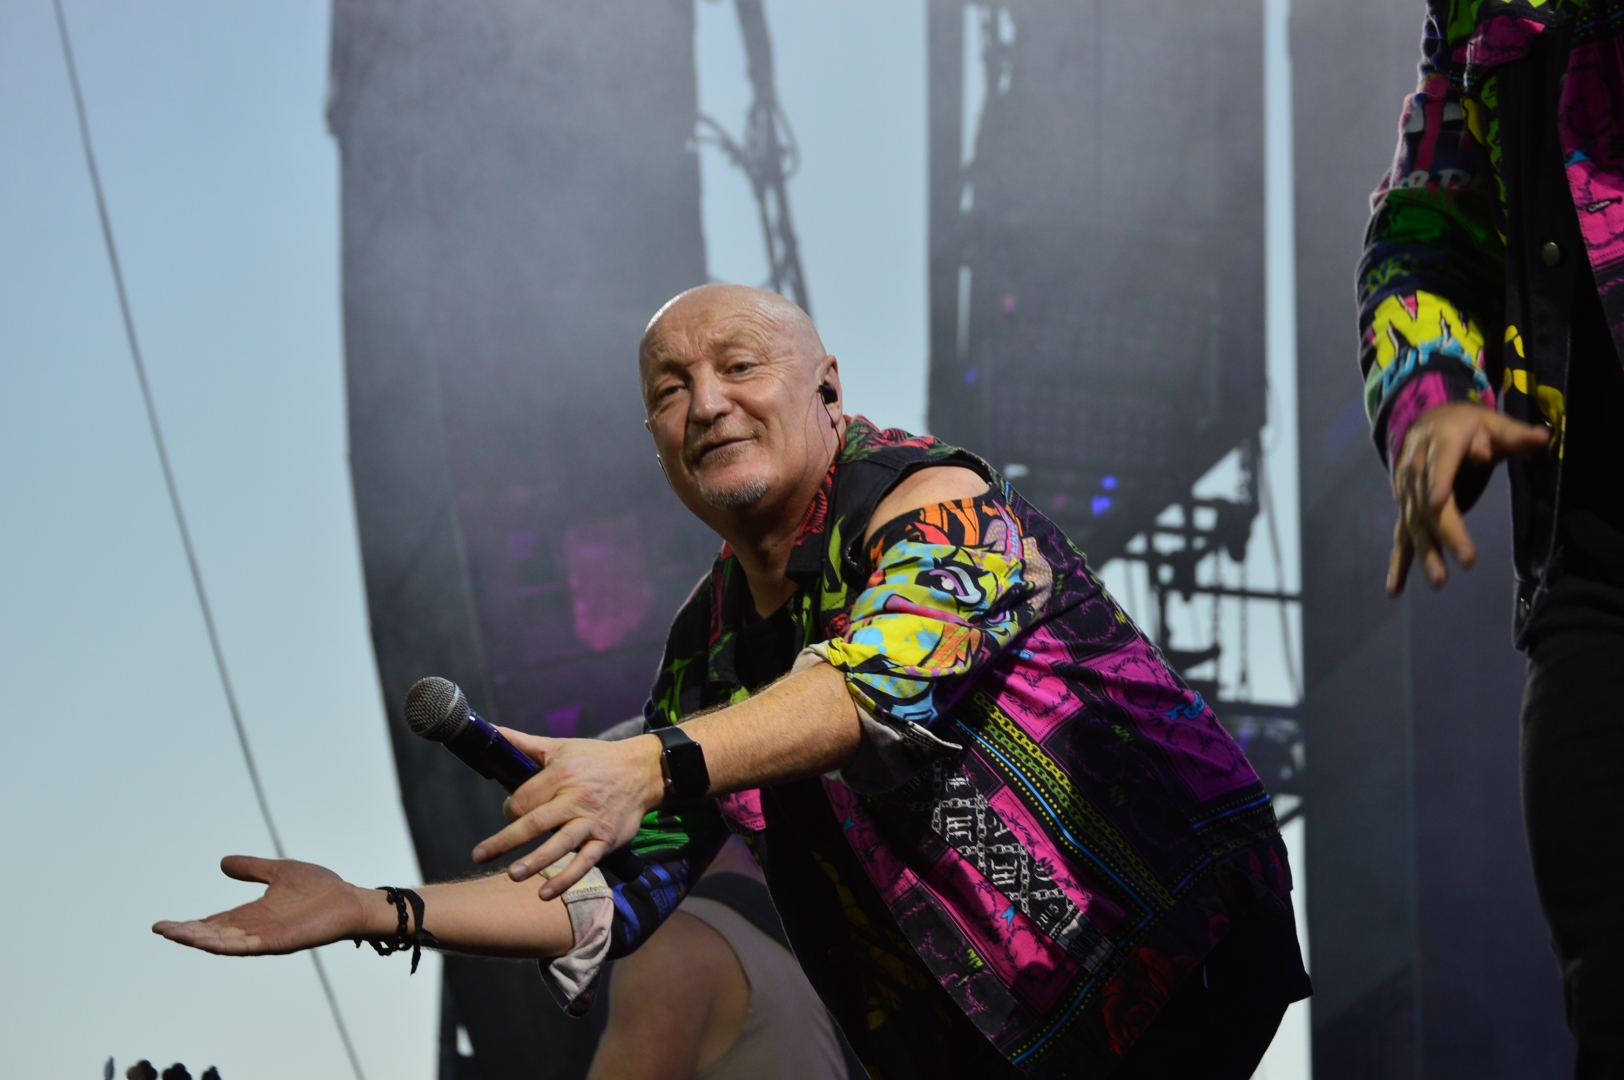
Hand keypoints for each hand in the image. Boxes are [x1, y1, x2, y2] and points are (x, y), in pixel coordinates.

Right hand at [152, 856, 377, 955]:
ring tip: (174, 934)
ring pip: (225, 942)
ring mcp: (265, 938)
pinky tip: (206, 941)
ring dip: (199, 939)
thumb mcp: (279, 871)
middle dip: (186, 933)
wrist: (350, 900)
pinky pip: (247, 947)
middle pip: (213, 934)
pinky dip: (225, 945)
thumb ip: (253, 869)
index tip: (162, 925)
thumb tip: (223, 863)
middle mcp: (254, 929)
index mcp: (253, 914)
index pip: (214, 922)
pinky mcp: (278, 942)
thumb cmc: (320, 888)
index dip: (189, 924)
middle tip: (160, 929)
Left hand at [473, 730, 663, 899]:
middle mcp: (575, 799)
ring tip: (513, 875)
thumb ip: (525, 743)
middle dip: (506, 841)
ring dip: (536, 862)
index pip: (525, 798)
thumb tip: (494, 732)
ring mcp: (591, 822)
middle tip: (479, 855)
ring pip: (560, 844)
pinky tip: (546, 893)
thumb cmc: (597, 759)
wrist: (643, 771)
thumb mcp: (561, 747)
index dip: (509, 809)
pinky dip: (567, 878)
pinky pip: (585, 862)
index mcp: (561, 775)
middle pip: (536, 822)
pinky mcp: (606, 840)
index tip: (509, 813)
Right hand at [1389, 402, 1548, 593]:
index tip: (1437, 503)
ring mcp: (1408, 491)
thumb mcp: (1493, 423)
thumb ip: (1514, 434)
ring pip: (1414, 524)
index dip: (1438, 481)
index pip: (1440, 462)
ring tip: (1439, 580)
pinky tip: (1394, 591)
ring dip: (1426, 553)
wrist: (1427, 425)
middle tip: (1467, 558)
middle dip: (1445, 530)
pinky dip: (1398, 564)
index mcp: (1440, 442)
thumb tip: (1540, 438)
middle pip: (1428, 502)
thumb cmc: (1468, 425)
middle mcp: (1417, 467)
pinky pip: (1401, 537)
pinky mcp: (1407, 509)